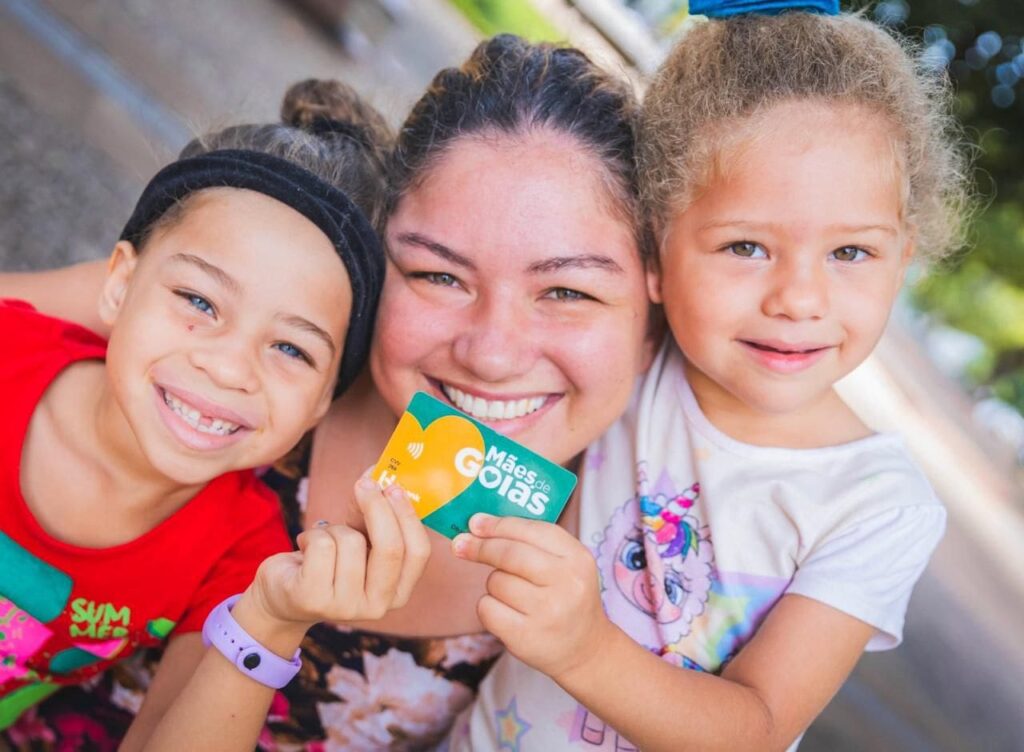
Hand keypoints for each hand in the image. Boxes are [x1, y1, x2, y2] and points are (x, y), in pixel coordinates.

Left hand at [247, 473, 430, 633]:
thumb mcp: (358, 539)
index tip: (393, 487)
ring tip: (323, 538)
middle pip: (390, 547)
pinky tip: (305, 546)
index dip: (408, 516)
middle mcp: (377, 606)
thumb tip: (378, 470)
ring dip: (334, 528)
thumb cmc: (328, 562)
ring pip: (351, 542)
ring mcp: (345, 607)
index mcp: (398, 592)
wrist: (284, 595)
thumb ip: (373, 510)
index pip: (418, 553)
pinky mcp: (313, 599)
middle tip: (364, 483)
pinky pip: (322, 546)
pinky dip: (312, 534)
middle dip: (377, 507)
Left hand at [452, 513, 611, 680]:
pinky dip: (489, 608)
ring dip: (495, 584)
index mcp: (577, 558)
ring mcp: (547, 612)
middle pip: (509, 554)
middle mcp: (565, 583)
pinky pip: (487, 608)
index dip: (498, 524)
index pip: (531, 530)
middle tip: (461, 544)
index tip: (474, 522)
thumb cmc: (566, 597)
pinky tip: (508, 614)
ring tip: (514, 596)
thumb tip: (478, 526)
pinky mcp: (525, 637)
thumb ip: (531, 542)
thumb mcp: (566, 564)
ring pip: (496, 582)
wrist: (585, 650)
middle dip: (481, 547)